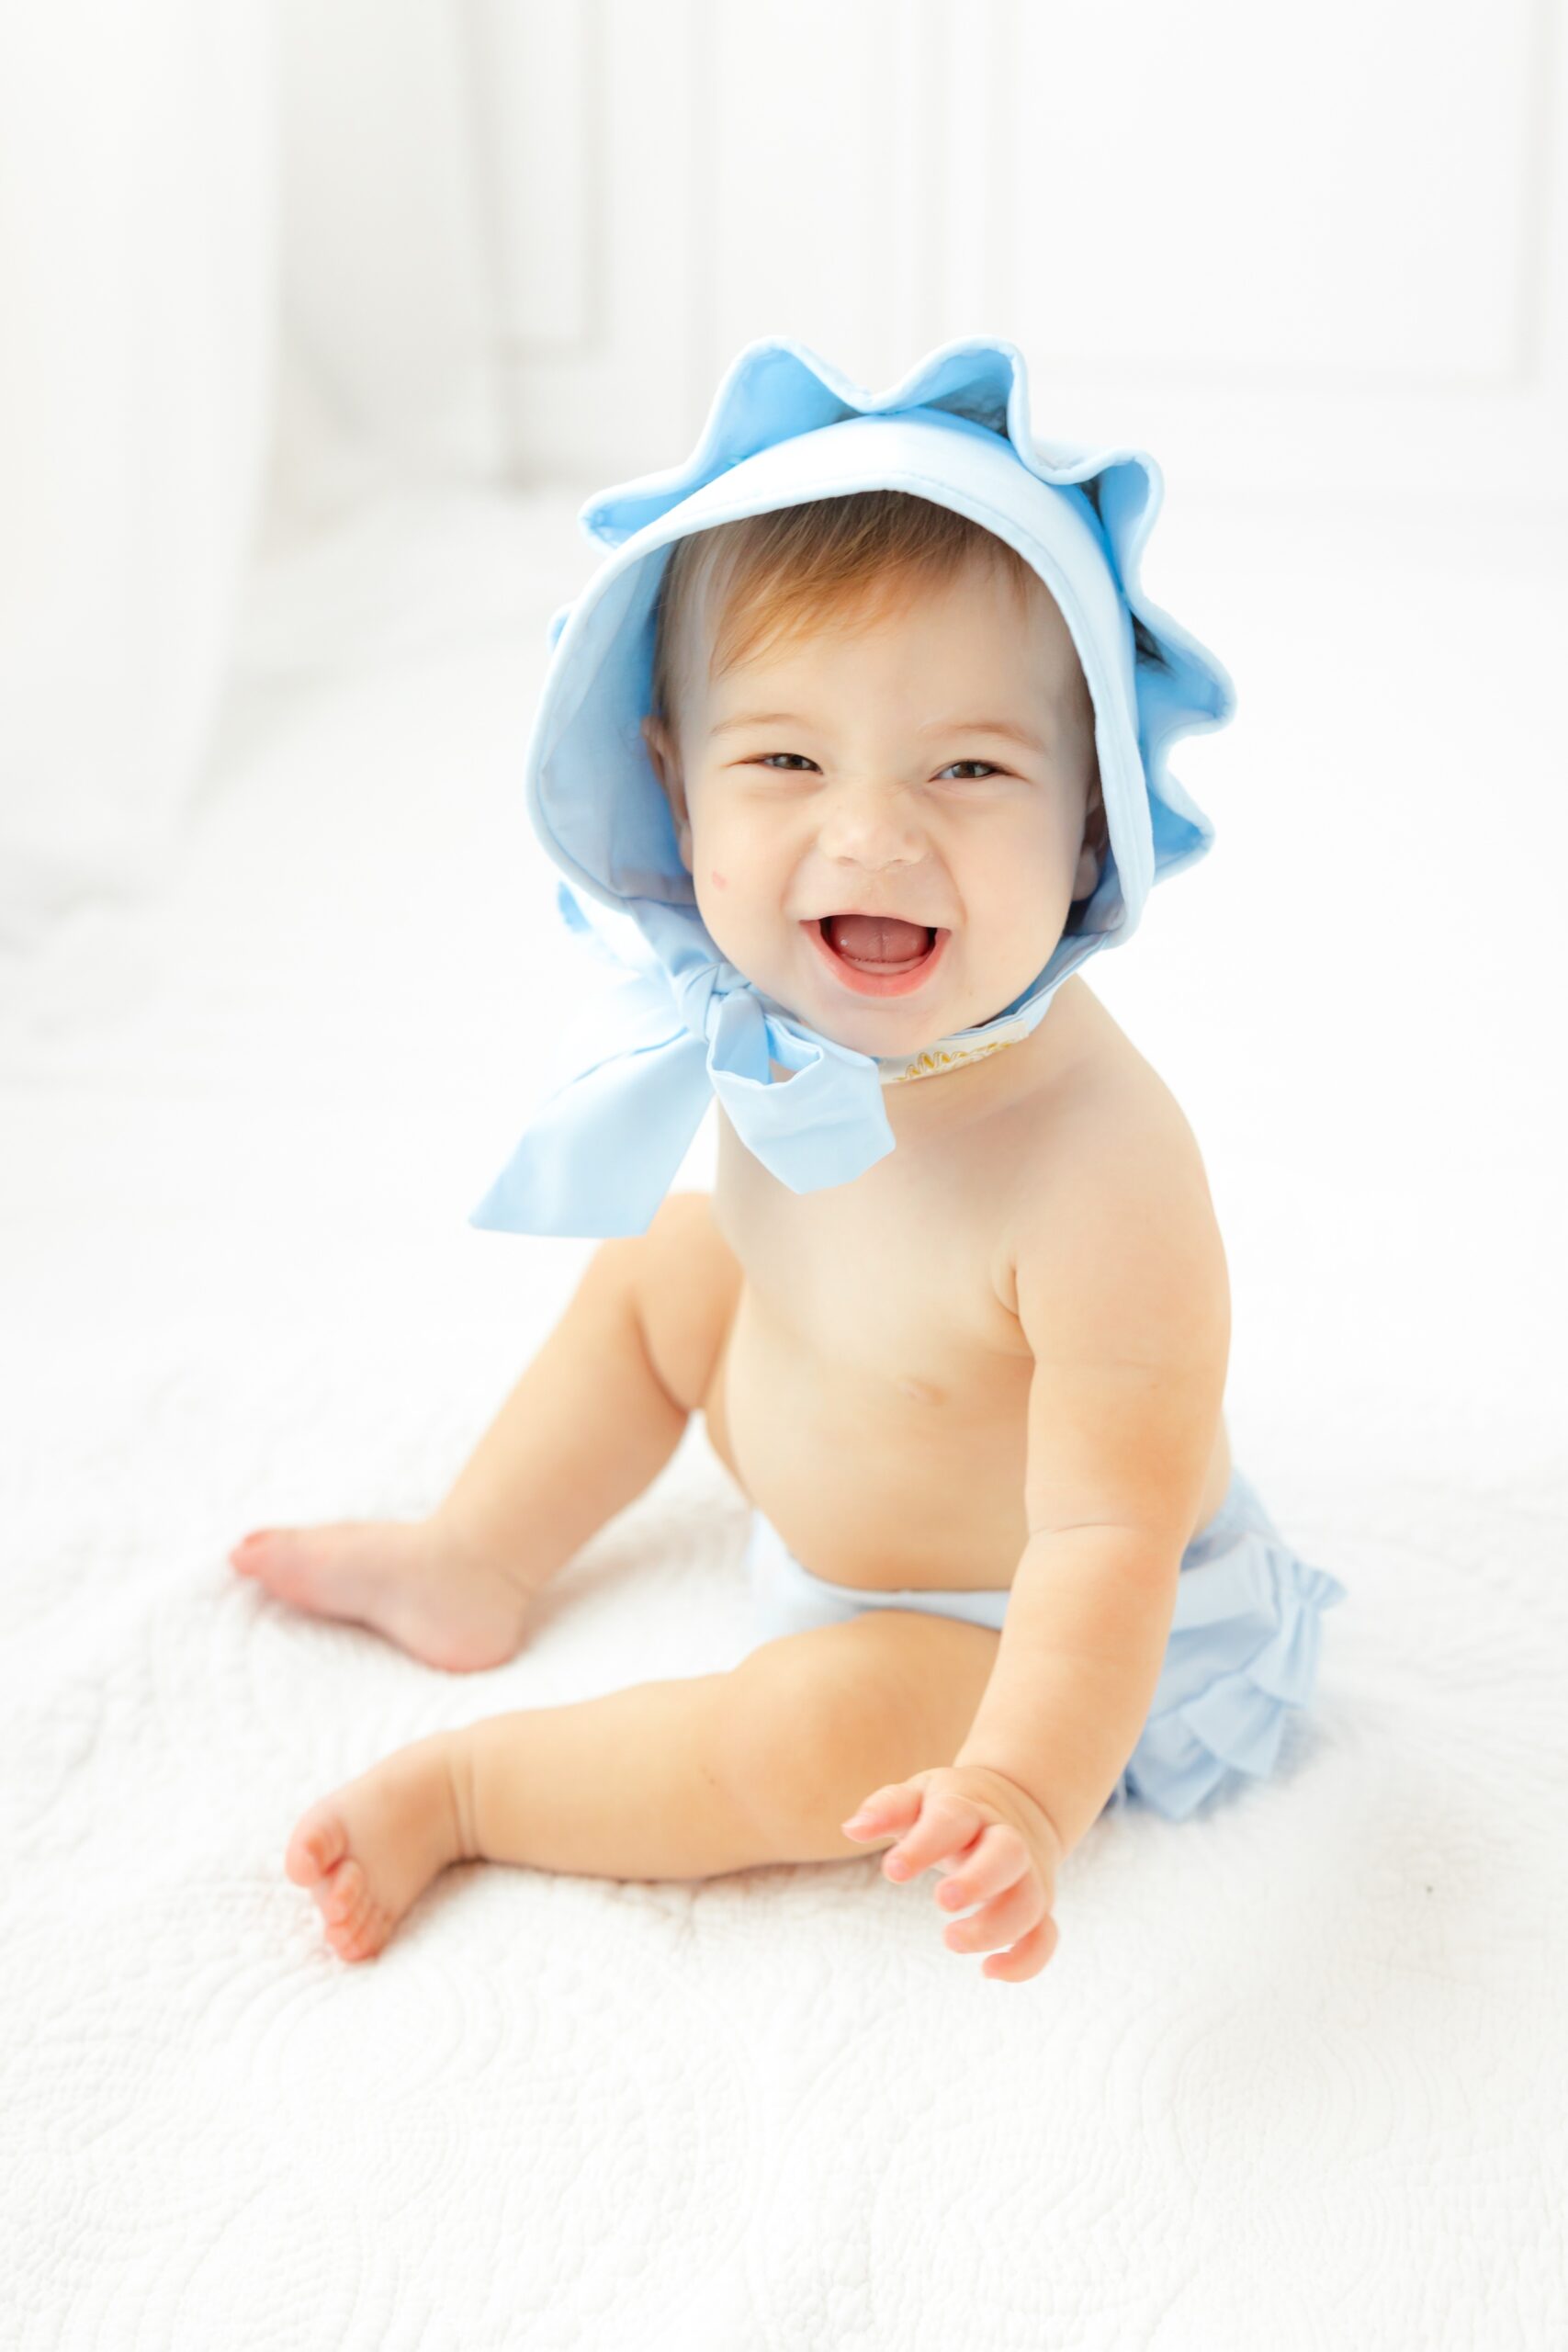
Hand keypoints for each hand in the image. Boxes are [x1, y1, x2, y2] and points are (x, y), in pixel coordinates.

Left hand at [841, 1763, 1064, 1982]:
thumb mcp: (919, 1795)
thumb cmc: (952, 1805)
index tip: (893, 1872)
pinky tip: (989, 1972)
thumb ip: (887, 1809)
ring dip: (996, 1927)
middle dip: (979, 1880)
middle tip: (941, 1902)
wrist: (1019, 1801)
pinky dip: (1026, 1960)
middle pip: (1008, 1853)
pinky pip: (1045, 1936)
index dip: (924, 1846)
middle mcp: (1005, 1838)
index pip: (951, 1820)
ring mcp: (1027, 1873)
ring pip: (1029, 1901)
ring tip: (951, 1940)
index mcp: (969, 1808)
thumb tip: (851, 1829)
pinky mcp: (1038, 1905)